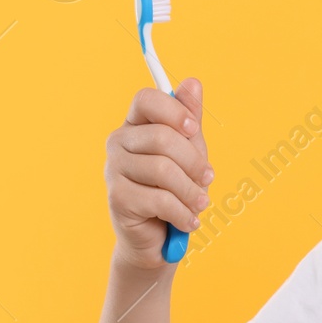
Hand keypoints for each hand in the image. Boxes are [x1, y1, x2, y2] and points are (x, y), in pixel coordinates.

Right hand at [105, 77, 212, 269]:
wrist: (157, 239)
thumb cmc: (174, 190)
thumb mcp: (190, 152)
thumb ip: (190, 120)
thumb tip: (193, 82)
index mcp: (135, 125)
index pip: (146, 99)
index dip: (173, 110)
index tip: (193, 129)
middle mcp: (118, 143)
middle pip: (162, 137)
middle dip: (194, 162)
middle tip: (208, 179)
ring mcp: (114, 170)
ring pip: (163, 170)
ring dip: (191, 191)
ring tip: (199, 205)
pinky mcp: (117, 198)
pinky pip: (158, 199)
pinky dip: (182, 213)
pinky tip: (188, 221)